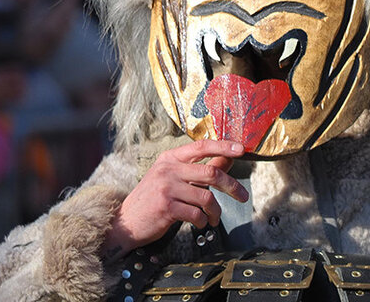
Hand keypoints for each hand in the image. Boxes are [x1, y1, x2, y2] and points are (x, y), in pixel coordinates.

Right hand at [101, 140, 247, 258]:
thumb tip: (228, 159)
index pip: (201, 146)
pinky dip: (203, 221)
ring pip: (206, 197)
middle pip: (211, 173)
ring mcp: (167, 188)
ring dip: (216, 211)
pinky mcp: (167, 207)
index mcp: (170, 158)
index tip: (241, 149)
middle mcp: (168, 170)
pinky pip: (197, 214)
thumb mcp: (173, 178)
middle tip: (243, 196)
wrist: (125, 223)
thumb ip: (199, 170)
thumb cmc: (153, 199)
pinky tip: (201, 224)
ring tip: (215, 218)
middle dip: (232, 186)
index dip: (223, 146)